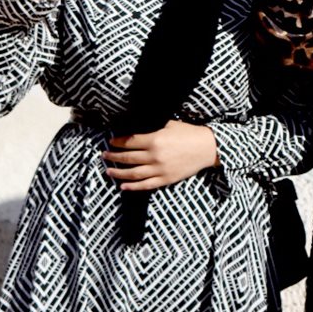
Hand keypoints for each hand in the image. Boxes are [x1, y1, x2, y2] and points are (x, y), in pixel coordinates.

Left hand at [103, 120, 219, 190]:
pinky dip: (132, 186)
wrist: (207, 148)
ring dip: (118, 172)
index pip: (129, 141)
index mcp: (155, 140)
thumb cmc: (189, 133)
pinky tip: (123, 186)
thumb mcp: (171, 124)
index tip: (111, 142)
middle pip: (127, 158)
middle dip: (113, 156)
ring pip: (132, 173)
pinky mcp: (166, 179)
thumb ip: (153, 126)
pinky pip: (145, 185)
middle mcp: (154, 156)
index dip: (117, 142)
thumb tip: (136, 125)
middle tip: (105, 155)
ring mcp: (159, 169)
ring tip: (109, 171)